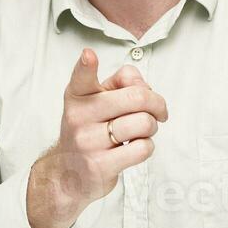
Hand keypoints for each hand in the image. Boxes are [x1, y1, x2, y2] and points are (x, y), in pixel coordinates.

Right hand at [27, 48, 168, 227]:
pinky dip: (147, 146)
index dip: (87, 65)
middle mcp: (79, 117)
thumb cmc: (92, 128)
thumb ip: (123, 81)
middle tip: (158, 110)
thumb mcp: (99, 99)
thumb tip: (145, 87)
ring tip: (140, 131)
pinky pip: (142, 148)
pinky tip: (134, 147)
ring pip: (144, 123)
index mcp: (78, 95)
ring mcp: (88, 142)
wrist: (69, 173)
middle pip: (137, 97)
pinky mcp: (101, 166)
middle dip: (157, 103)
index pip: (82, 77)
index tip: (89, 55)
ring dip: (151, 127)